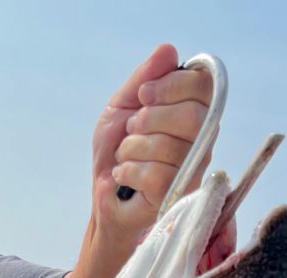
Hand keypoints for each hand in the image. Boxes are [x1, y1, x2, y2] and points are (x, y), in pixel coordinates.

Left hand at [92, 43, 213, 239]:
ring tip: (125, 156)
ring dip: (132, 149)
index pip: (203, 86)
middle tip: (131, 129)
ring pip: (169, 148)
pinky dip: (128, 172)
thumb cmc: (116, 153)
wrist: (103, 197)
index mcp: (194, 111)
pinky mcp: (177, 196)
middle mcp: (202, 139)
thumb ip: (143, 79)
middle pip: (192, 117)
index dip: (171, 85)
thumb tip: (168, 51)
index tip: (143, 95)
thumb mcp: (121, 108)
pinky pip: (156, 175)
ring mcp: (193, 169)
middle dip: (149, 120)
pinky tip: (124, 176)